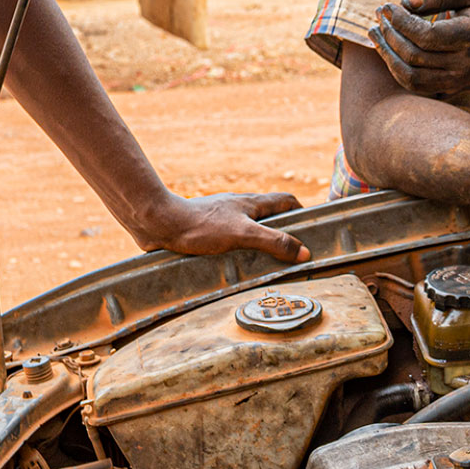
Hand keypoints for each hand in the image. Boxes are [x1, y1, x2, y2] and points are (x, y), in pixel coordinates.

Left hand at [134, 191, 309, 262]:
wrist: (159, 223)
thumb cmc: (200, 225)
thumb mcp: (243, 235)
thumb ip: (274, 243)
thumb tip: (303, 252)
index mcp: (251, 203)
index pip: (286, 201)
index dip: (301, 213)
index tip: (310, 230)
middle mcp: (238, 208)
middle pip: (269, 216)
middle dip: (281, 232)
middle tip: (290, 254)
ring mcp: (221, 219)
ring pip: (248, 228)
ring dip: (259, 243)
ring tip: (265, 266)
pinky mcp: (205, 231)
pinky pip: (229, 239)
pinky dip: (237, 251)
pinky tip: (234, 267)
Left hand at [368, 0, 469, 95]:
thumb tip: (407, 3)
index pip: (427, 36)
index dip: (401, 22)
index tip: (388, 6)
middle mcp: (466, 63)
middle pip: (415, 56)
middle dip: (390, 34)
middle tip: (379, 14)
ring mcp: (458, 79)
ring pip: (410, 75)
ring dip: (387, 54)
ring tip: (375, 32)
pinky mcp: (449, 86)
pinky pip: (414, 84)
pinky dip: (395, 67)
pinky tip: (387, 47)